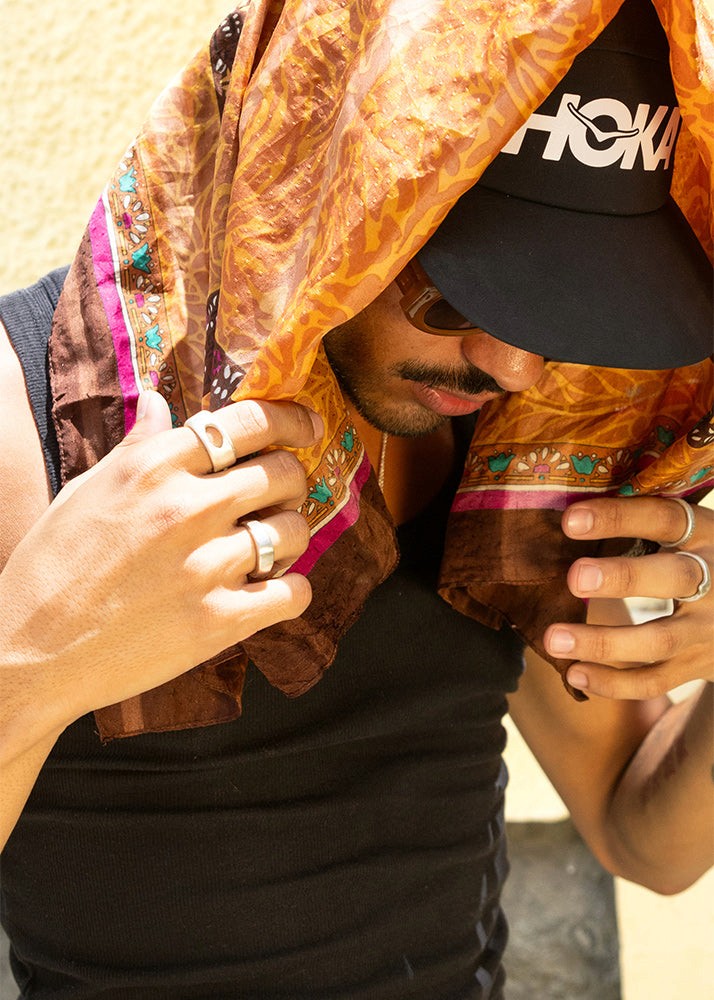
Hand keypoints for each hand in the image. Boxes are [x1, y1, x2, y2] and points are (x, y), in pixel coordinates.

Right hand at [0, 392, 321, 736]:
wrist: (30, 652)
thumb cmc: (53, 568)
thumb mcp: (89, 490)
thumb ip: (137, 444)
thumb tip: (159, 401)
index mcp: (153, 467)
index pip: (248, 422)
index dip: (289, 419)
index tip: (306, 425)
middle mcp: (186, 508)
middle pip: (282, 473)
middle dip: (290, 482)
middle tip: (279, 499)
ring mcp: (206, 566)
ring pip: (294, 531)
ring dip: (290, 537)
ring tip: (267, 549)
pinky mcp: (219, 621)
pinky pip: (294, 594)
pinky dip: (293, 591)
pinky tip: (273, 592)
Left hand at [543, 496, 712, 699]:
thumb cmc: (697, 558)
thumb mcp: (687, 532)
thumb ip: (643, 523)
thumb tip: (564, 510)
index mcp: (705, 535)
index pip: (664, 519)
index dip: (619, 518)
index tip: (569, 521)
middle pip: (674, 577)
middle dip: (623, 578)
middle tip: (574, 578)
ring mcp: (709, 628)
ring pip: (660, 639)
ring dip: (603, 643)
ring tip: (553, 639)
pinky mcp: (700, 665)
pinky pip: (656, 681)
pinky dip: (613, 683)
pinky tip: (574, 674)